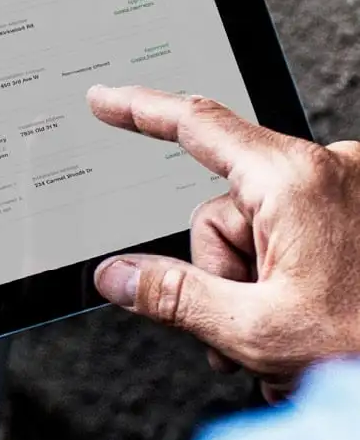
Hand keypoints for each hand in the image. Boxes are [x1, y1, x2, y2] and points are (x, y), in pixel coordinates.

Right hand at [88, 86, 359, 397]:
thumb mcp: (256, 330)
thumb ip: (174, 298)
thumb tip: (118, 276)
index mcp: (296, 180)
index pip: (197, 125)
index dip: (140, 110)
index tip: (105, 100)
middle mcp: (328, 170)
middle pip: (223, 210)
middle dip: (222, 274)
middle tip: (242, 330)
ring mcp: (350, 189)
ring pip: (258, 228)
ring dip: (255, 286)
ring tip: (285, 339)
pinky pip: (297, 231)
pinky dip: (288, 276)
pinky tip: (307, 321)